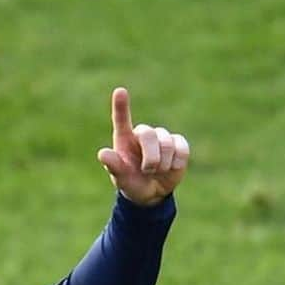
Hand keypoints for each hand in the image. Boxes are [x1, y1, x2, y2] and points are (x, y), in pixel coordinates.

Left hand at [96, 87, 189, 205]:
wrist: (151, 193)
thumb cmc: (131, 183)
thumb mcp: (120, 178)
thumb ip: (113, 165)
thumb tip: (102, 153)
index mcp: (124, 139)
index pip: (121, 120)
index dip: (121, 106)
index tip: (120, 91)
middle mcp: (142, 134)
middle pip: (150, 135)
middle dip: (151, 157)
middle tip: (147, 171)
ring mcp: (161, 137)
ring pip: (167, 144)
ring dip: (163, 164)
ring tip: (156, 172)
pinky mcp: (178, 143)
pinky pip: (181, 149)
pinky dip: (176, 163)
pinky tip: (171, 168)